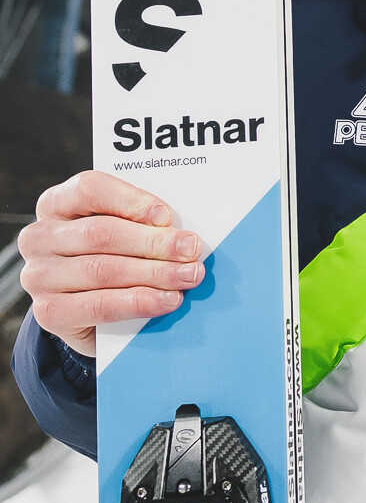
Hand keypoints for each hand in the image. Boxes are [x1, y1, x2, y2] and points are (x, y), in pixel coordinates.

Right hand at [17, 171, 203, 356]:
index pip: (90, 189)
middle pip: (102, 233)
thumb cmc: (111, 254)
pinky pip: (100, 306)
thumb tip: (183, 232)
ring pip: (103, 270)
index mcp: (56, 204)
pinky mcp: (47, 313)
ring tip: (187, 276)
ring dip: (154, 273)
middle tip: (191, 250)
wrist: (84, 308)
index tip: (166, 215)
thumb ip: (142, 222)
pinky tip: (167, 300)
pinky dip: (139, 302)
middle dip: (154, 242)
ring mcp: (38, 276)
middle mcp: (39, 237)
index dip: (131, 200)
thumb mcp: (121, 229)